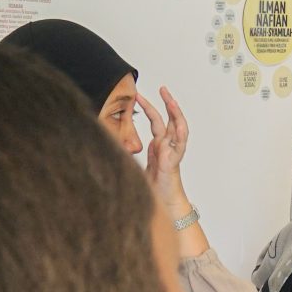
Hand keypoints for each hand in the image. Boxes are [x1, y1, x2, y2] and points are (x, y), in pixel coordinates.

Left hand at [135, 87, 191, 211]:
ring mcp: (172, 151)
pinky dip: (181, 132)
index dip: (149, 108)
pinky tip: (179, 122)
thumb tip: (110, 146)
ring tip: (170, 99)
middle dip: (166, 102)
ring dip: (175, 112)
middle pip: (169, 119)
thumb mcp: (134, 164)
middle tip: (162, 88)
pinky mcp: (174, 159)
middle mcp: (167, 145)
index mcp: (158, 146)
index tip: (140, 96)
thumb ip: (127, 154)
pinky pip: (181, 143)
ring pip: (178, 127)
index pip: (157, 121)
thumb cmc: (152, 186)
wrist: (162, 202)